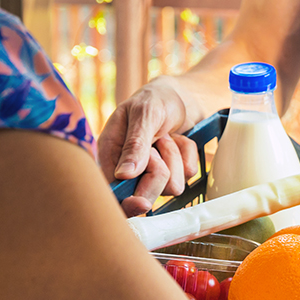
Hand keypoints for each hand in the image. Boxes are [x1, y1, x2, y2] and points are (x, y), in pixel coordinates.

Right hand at [99, 77, 200, 215]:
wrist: (183, 95)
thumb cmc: (156, 99)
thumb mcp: (144, 115)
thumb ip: (135, 144)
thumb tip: (123, 174)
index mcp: (110, 154)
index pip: (113, 192)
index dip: (126, 203)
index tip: (142, 203)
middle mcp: (129, 168)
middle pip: (145, 197)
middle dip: (158, 172)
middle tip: (160, 142)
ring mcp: (153, 172)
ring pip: (171, 186)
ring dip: (174, 156)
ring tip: (166, 136)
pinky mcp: (174, 172)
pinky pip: (188, 175)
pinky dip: (187, 153)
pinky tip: (179, 138)